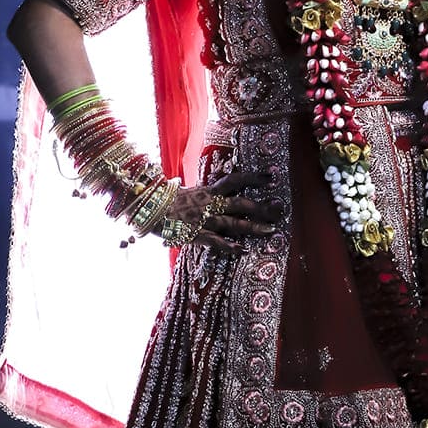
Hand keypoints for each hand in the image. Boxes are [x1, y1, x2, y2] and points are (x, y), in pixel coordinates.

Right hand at [168, 169, 282, 254]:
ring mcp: (204, 219)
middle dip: (261, 207)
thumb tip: (223, 188)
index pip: (235, 179)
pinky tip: (243, 250)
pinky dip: (229, 246)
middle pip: (241, 203)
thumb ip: (208, 192)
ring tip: (271, 230)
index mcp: (209, 191)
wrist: (147, 207)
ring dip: (253, 227)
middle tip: (280, 208)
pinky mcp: (196, 234)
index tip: (271, 177)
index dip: (254, 177)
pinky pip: (215, 241)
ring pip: (233, 223)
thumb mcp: (191, 191)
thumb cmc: (169, 201)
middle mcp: (210, 203)